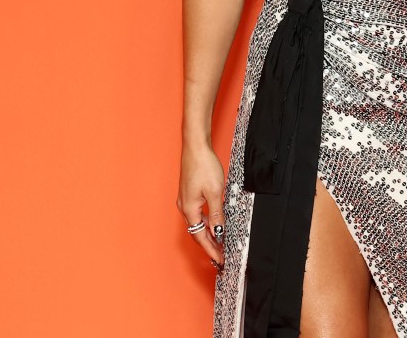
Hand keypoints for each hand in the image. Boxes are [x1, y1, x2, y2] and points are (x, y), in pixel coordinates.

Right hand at [177, 142, 226, 269]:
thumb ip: (217, 214)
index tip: (220, 260)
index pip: (201, 237)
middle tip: (221, 255)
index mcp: (189, 209)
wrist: (196, 146)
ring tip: (220, 243)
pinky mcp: (190, 193)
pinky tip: (215, 223)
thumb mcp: (215, 192)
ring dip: (208, 233)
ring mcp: (186, 199)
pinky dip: (207, 222)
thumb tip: (218, 233)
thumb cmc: (203, 166)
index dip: (211, 250)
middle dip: (210, 245)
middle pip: (198, 232)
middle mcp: (185, 206)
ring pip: (198, 222)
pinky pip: (198, 213)